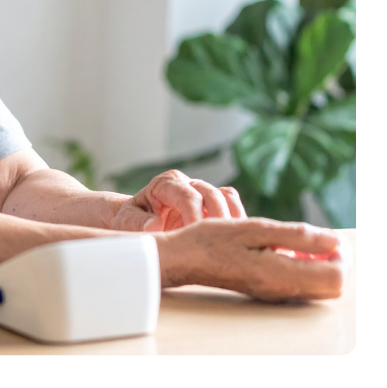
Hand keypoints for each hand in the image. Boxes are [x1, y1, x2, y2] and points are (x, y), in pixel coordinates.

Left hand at [113, 169, 245, 231]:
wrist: (139, 219)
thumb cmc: (133, 219)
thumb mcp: (126, 221)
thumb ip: (138, 222)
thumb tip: (154, 226)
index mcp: (166, 184)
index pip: (188, 196)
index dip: (195, 217)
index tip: (196, 238)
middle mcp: (188, 184)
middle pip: (213, 194)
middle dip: (218, 220)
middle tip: (218, 245)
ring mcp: (204, 194)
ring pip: (228, 198)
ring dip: (234, 221)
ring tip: (233, 244)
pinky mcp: (215, 207)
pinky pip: (234, 208)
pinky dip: (239, 224)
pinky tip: (238, 244)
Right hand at [155, 217, 347, 300]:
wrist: (182, 258)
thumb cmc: (210, 240)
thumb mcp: (252, 228)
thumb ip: (296, 236)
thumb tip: (332, 242)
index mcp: (279, 275)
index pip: (335, 277)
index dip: (338, 255)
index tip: (324, 237)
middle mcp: (281, 290)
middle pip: (332, 286)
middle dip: (332, 260)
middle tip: (314, 239)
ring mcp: (275, 292)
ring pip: (318, 286)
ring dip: (317, 262)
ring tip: (296, 241)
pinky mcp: (268, 288)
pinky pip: (300, 283)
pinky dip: (302, 265)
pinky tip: (282, 248)